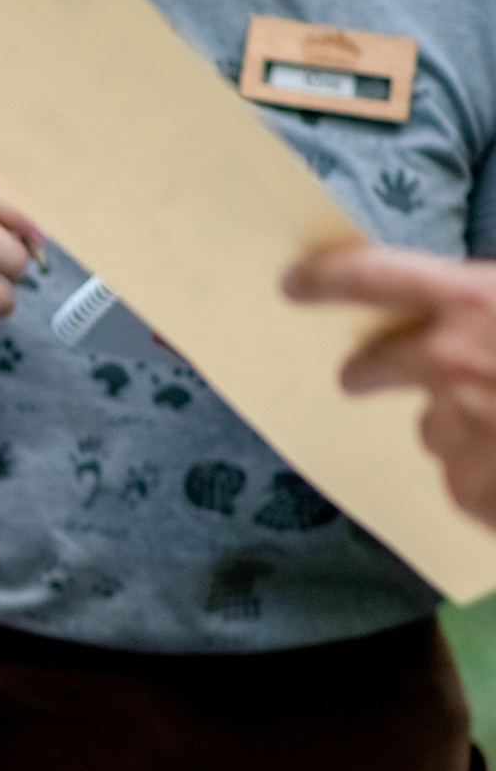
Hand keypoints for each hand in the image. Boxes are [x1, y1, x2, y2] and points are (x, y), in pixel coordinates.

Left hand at [285, 245, 495, 527]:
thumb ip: (490, 305)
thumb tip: (462, 305)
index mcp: (478, 300)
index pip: (373, 278)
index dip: (327, 279)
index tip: (294, 284)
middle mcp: (450, 364)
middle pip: (374, 366)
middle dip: (368, 370)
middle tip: (364, 373)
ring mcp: (457, 431)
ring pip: (433, 425)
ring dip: (459, 423)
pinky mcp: (468, 492)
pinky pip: (463, 476)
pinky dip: (490, 471)